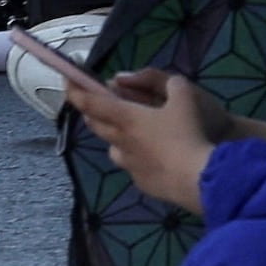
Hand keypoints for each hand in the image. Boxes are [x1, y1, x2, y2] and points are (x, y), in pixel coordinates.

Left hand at [59, 64, 256, 215]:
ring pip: (113, 149)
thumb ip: (167, 82)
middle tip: (98, 103)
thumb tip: (149, 81)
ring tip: (132, 134)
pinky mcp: (142, 183)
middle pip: (96, 126)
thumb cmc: (188, 134)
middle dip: (91, 112)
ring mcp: (130, 166)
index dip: (76, 91)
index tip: (67, 82)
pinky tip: (155, 158)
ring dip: (115, 138)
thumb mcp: (185, 96)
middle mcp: (122, 142)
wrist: (198, 179)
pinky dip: (137, 159)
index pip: (92, 103)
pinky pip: (132, 168)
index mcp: (127, 118)